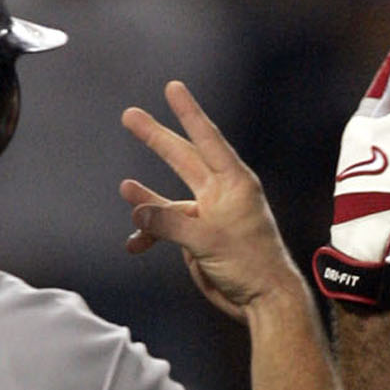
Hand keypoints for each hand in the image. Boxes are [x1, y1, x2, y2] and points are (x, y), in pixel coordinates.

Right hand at [119, 81, 298, 321]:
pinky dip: (150, 236)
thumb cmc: (250, 265)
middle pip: (183, 158)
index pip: (207, 139)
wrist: (263, 302)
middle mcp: (221, 194)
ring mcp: (209, 215)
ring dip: (146, 197)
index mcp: (234, 183)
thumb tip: (138, 214)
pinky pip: (167, 229)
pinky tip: (134, 245)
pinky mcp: (199, 238)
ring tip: (126, 188)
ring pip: (169, 199)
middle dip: (157, 139)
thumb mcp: (207, 240)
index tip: (173, 87)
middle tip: (131, 116)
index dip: (188, 112)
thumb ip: (169, 224)